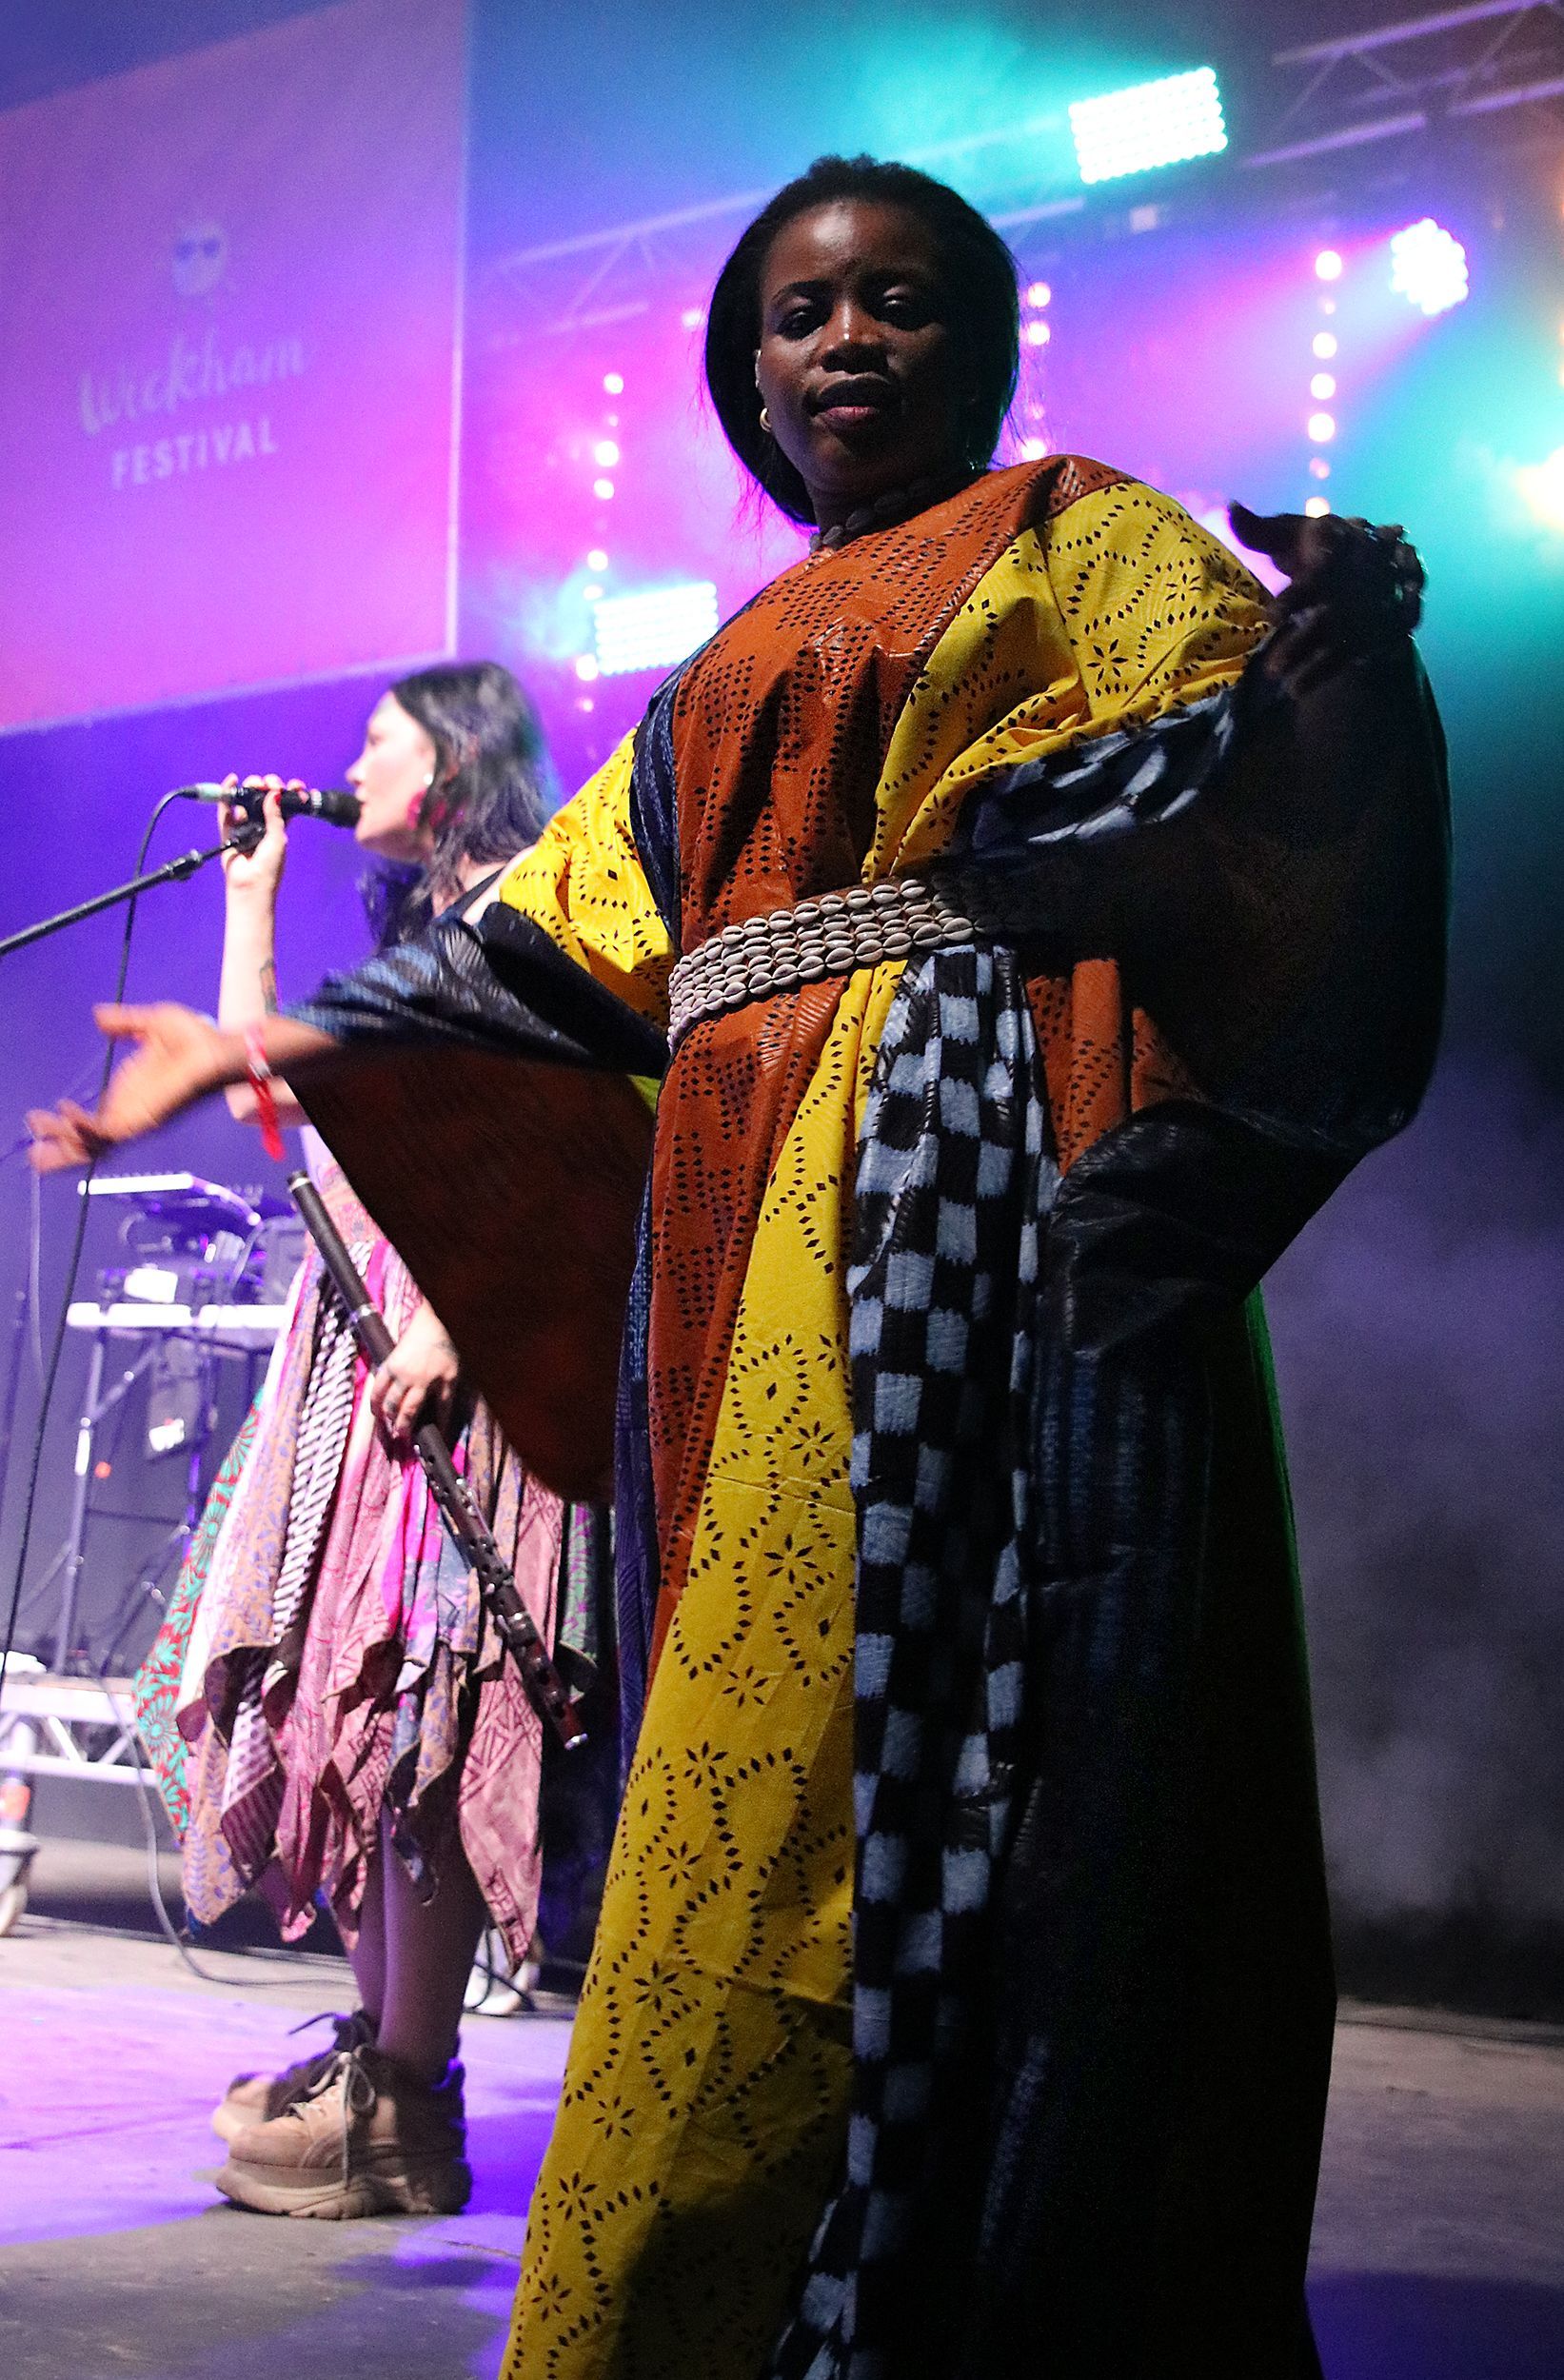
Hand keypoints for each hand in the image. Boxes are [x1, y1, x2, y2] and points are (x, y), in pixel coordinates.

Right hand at [27, 1003, 231, 1171]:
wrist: (220, 1047)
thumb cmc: (196, 1039)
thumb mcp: (151, 1024)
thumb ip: (124, 1024)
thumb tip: (99, 1017)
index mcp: (130, 1096)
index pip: (94, 1122)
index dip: (67, 1126)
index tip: (38, 1119)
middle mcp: (131, 1113)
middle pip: (90, 1142)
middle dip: (61, 1149)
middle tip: (33, 1152)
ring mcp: (138, 1118)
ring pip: (95, 1144)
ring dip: (66, 1143)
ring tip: (39, 1143)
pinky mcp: (146, 1117)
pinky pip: (110, 1131)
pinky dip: (85, 1126)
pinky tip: (66, 1115)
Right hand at [219, 776, 293, 902]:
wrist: (250, 885)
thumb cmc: (269, 868)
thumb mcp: (278, 839)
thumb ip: (275, 816)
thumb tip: (274, 793)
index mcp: (278, 828)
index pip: (284, 805)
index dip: (289, 793)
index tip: (294, 785)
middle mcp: (261, 825)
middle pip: (262, 799)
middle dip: (266, 787)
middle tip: (268, 784)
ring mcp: (244, 827)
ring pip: (245, 801)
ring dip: (250, 789)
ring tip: (254, 785)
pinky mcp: (228, 831)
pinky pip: (226, 810)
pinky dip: (227, 794)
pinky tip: (232, 780)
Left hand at [369, 1303, 458, 1441]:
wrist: (441, 1319)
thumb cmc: (419, 1329)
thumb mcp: (398, 1346)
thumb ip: (393, 1365)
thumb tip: (387, 1384)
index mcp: (391, 1365)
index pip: (377, 1392)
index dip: (375, 1407)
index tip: (377, 1415)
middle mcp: (406, 1375)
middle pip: (392, 1405)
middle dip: (391, 1420)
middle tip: (393, 1430)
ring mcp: (427, 1380)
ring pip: (412, 1410)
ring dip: (406, 1424)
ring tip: (405, 1434)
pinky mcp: (447, 1380)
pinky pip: (442, 1407)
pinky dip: (440, 1421)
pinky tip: (438, 1430)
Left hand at [1229, 503, 1423, 697]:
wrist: (1376, 553)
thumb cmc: (1319, 548)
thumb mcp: (1291, 534)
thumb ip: (1261, 531)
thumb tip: (1230, 509)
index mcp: (1342, 545)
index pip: (1321, 572)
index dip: (1297, 596)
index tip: (1272, 616)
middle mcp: (1367, 571)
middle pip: (1334, 613)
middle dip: (1303, 642)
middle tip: (1270, 669)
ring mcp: (1383, 598)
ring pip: (1351, 637)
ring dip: (1321, 665)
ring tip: (1288, 688)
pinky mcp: (1394, 620)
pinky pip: (1370, 649)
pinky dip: (1337, 670)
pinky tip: (1304, 688)